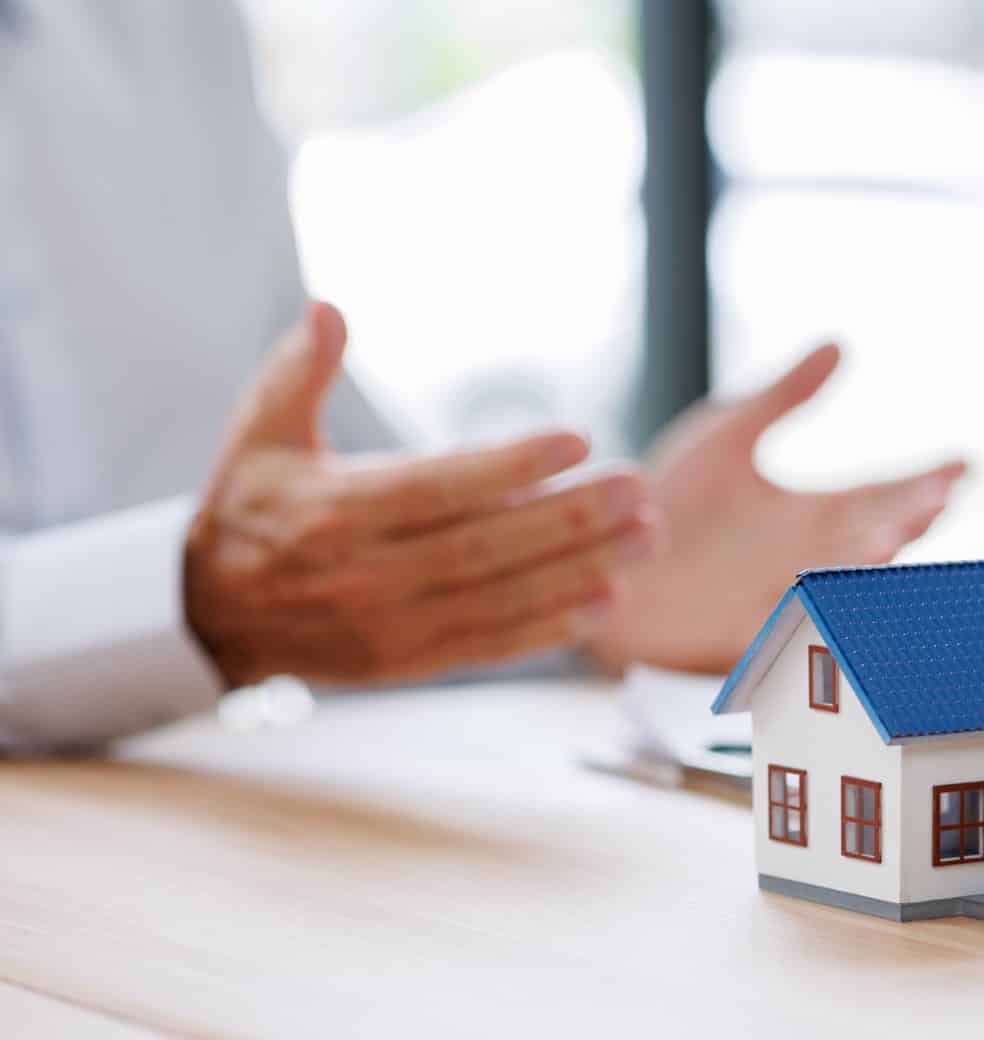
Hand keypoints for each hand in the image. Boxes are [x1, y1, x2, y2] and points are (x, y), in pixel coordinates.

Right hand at [185, 302, 656, 686]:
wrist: (213, 610)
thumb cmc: (254, 504)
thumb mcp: (260, 429)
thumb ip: (301, 368)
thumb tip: (331, 308)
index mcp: (334, 510)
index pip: (438, 486)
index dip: (509, 466)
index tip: (577, 439)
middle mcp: (363, 572)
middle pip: (484, 545)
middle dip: (570, 519)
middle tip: (637, 489)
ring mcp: (388, 624)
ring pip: (499, 597)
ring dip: (580, 571)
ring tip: (644, 539)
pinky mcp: (407, 660)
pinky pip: (489, 644)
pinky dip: (549, 627)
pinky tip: (606, 602)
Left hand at [587, 343, 966, 672]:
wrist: (601, 555)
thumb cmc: (666, 503)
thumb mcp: (727, 437)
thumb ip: (784, 397)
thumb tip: (840, 344)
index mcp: (811, 514)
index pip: (883, 495)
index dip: (923, 482)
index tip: (963, 463)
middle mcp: (807, 557)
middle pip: (874, 537)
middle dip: (907, 519)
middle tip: (937, 497)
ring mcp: (777, 595)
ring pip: (836, 582)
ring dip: (865, 562)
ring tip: (892, 535)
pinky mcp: (738, 630)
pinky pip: (781, 623)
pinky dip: (805, 610)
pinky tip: (821, 588)